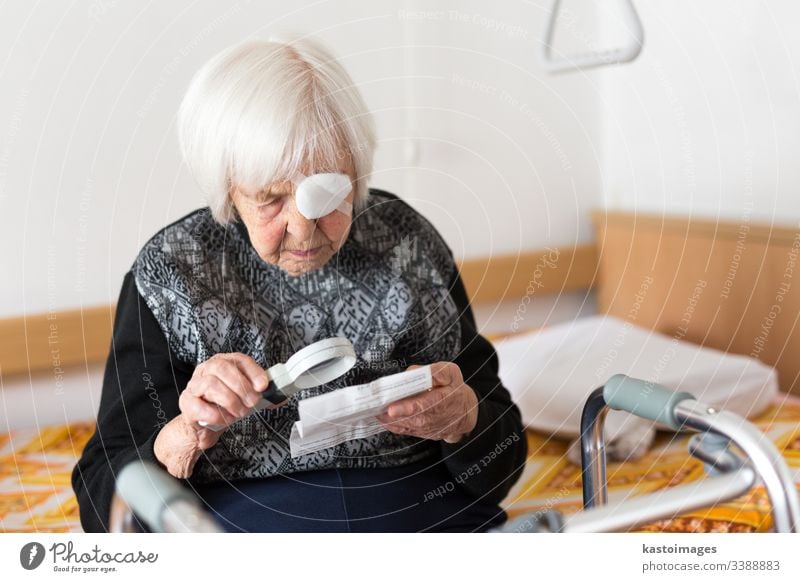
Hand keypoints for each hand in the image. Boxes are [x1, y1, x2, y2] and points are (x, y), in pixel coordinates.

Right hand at [154, 353, 268, 477]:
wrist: (203, 426)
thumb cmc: (225, 406)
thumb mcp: (245, 397)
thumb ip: (262, 395)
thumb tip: (281, 396)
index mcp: (223, 363)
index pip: (239, 359)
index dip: (253, 372)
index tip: (263, 386)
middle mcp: (207, 370)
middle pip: (223, 368)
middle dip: (242, 386)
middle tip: (252, 402)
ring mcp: (194, 386)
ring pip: (211, 384)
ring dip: (230, 400)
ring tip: (239, 412)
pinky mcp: (187, 403)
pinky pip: (199, 406)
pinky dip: (216, 415)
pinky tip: (224, 419)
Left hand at [376, 362, 478, 443]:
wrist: (465, 413)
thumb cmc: (455, 389)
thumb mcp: (451, 373)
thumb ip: (433, 372)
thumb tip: (410, 374)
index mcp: (445, 399)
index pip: (425, 405)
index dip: (408, 408)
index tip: (392, 409)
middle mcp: (436, 417)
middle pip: (413, 418)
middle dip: (393, 415)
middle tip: (376, 408)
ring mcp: (429, 428)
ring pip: (407, 426)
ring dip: (390, 421)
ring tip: (375, 411)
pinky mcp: (423, 433)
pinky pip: (406, 431)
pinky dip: (392, 426)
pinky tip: (382, 418)